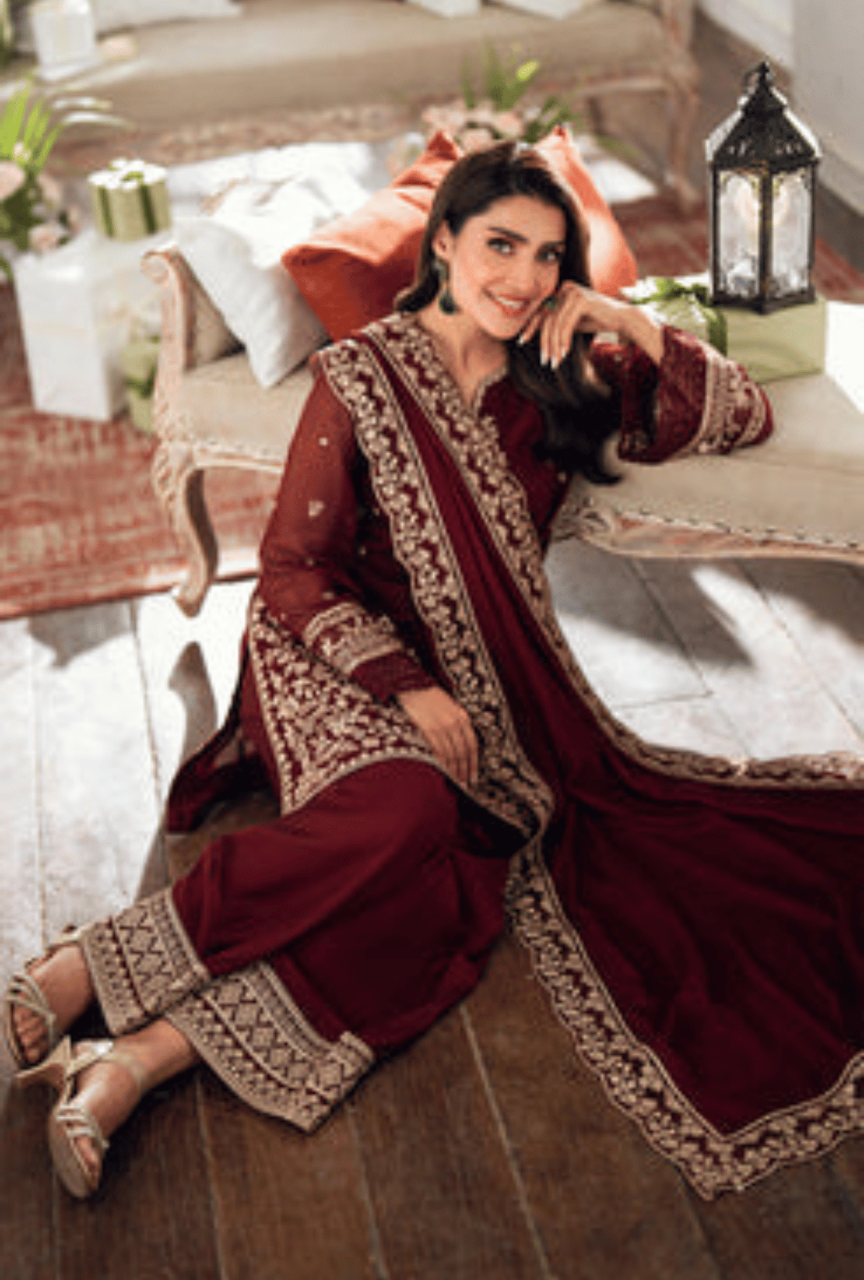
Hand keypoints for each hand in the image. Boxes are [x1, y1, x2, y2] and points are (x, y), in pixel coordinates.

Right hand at [397, 685, 478, 786]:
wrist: (412, 685)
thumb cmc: (430, 697)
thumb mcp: (450, 707)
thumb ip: (457, 723)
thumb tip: (460, 746)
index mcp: (463, 716)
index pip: (472, 744)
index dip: (474, 762)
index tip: (474, 775)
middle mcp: (455, 722)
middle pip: (463, 752)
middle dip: (465, 769)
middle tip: (464, 782)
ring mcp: (442, 726)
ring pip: (452, 754)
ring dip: (454, 769)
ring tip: (454, 780)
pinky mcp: (428, 729)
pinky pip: (438, 751)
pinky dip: (442, 763)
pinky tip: (443, 771)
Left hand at [519, 280, 662, 366]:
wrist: (621, 318)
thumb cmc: (597, 320)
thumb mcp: (571, 322)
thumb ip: (556, 323)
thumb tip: (537, 330)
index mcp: (562, 290)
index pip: (542, 310)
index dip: (531, 326)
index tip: (521, 341)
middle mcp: (566, 288)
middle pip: (548, 318)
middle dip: (545, 342)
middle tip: (545, 360)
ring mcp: (574, 292)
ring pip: (555, 324)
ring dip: (554, 345)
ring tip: (555, 362)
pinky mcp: (582, 300)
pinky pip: (566, 324)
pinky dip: (564, 341)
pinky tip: (565, 353)